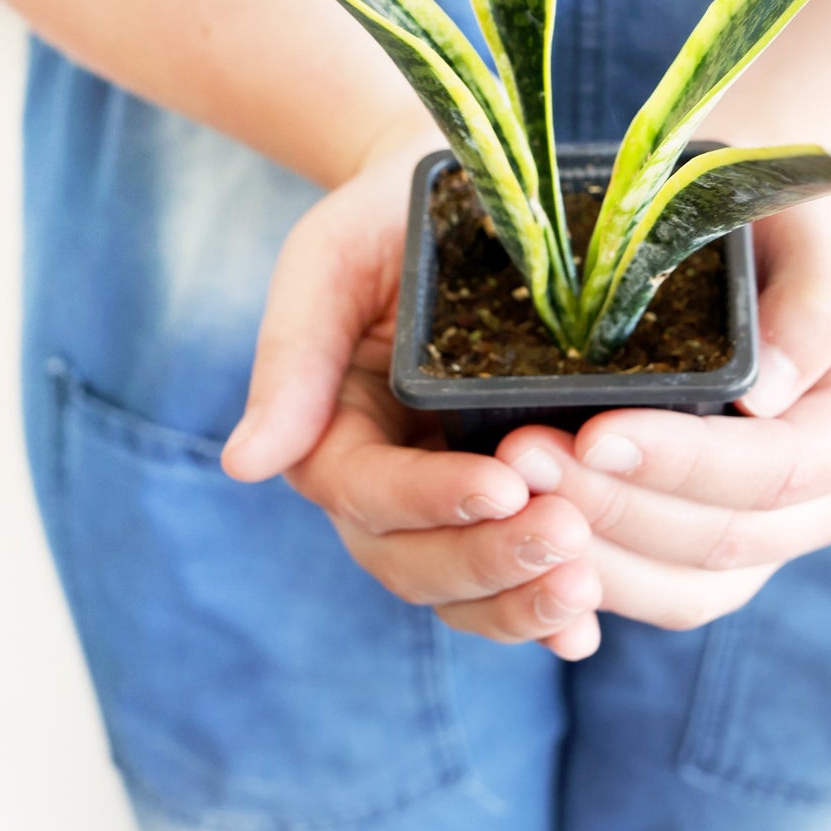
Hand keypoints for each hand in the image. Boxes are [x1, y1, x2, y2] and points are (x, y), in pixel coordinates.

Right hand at [220, 123, 604, 660]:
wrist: (459, 196)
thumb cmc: (384, 219)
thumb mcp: (329, 262)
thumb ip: (291, 355)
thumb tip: (244, 464)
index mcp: (331, 435)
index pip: (369, 494)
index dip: (432, 499)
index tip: (507, 484)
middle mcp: (385, 486)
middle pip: (414, 564)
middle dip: (488, 562)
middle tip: (569, 541)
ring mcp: (445, 503)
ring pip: (463, 590)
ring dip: (520, 602)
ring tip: (587, 586)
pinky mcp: (507, 506)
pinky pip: (513, 581)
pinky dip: (543, 617)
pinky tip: (583, 634)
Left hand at [493, 201, 830, 629]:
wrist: (744, 245)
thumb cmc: (768, 223)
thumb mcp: (800, 228)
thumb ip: (811, 301)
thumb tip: (768, 393)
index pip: (781, 468)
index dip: (685, 462)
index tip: (596, 430)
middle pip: (726, 539)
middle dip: (615, 505)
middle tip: (520, 455)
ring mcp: (781, 540)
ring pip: (689, 590)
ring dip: (592, 552)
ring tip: (511, 492)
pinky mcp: (721, 561)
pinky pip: (660, 597)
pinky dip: (593, 578)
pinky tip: (528, 536)